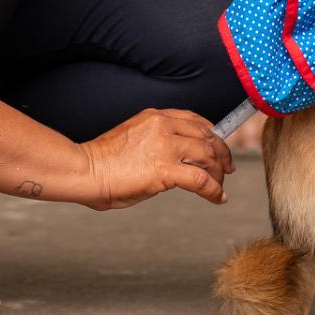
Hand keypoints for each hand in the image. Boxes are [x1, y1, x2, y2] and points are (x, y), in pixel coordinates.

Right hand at [77, 108, 233, 210]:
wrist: (86, 170)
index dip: (211, 134)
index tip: (218, 146)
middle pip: (207, 136)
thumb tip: (172, 160)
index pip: (195, 120)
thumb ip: (155, 141)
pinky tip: (218, 198)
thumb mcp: (133, 138)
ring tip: (220, 186)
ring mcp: (166, 146)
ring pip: (208, 156)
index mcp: (154, 116)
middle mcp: (163, 126)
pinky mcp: (165, 170)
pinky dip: (214, 190)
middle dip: (221, 153)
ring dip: (219, 173)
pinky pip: (201, 180)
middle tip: (228, 168)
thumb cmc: (102, 161)